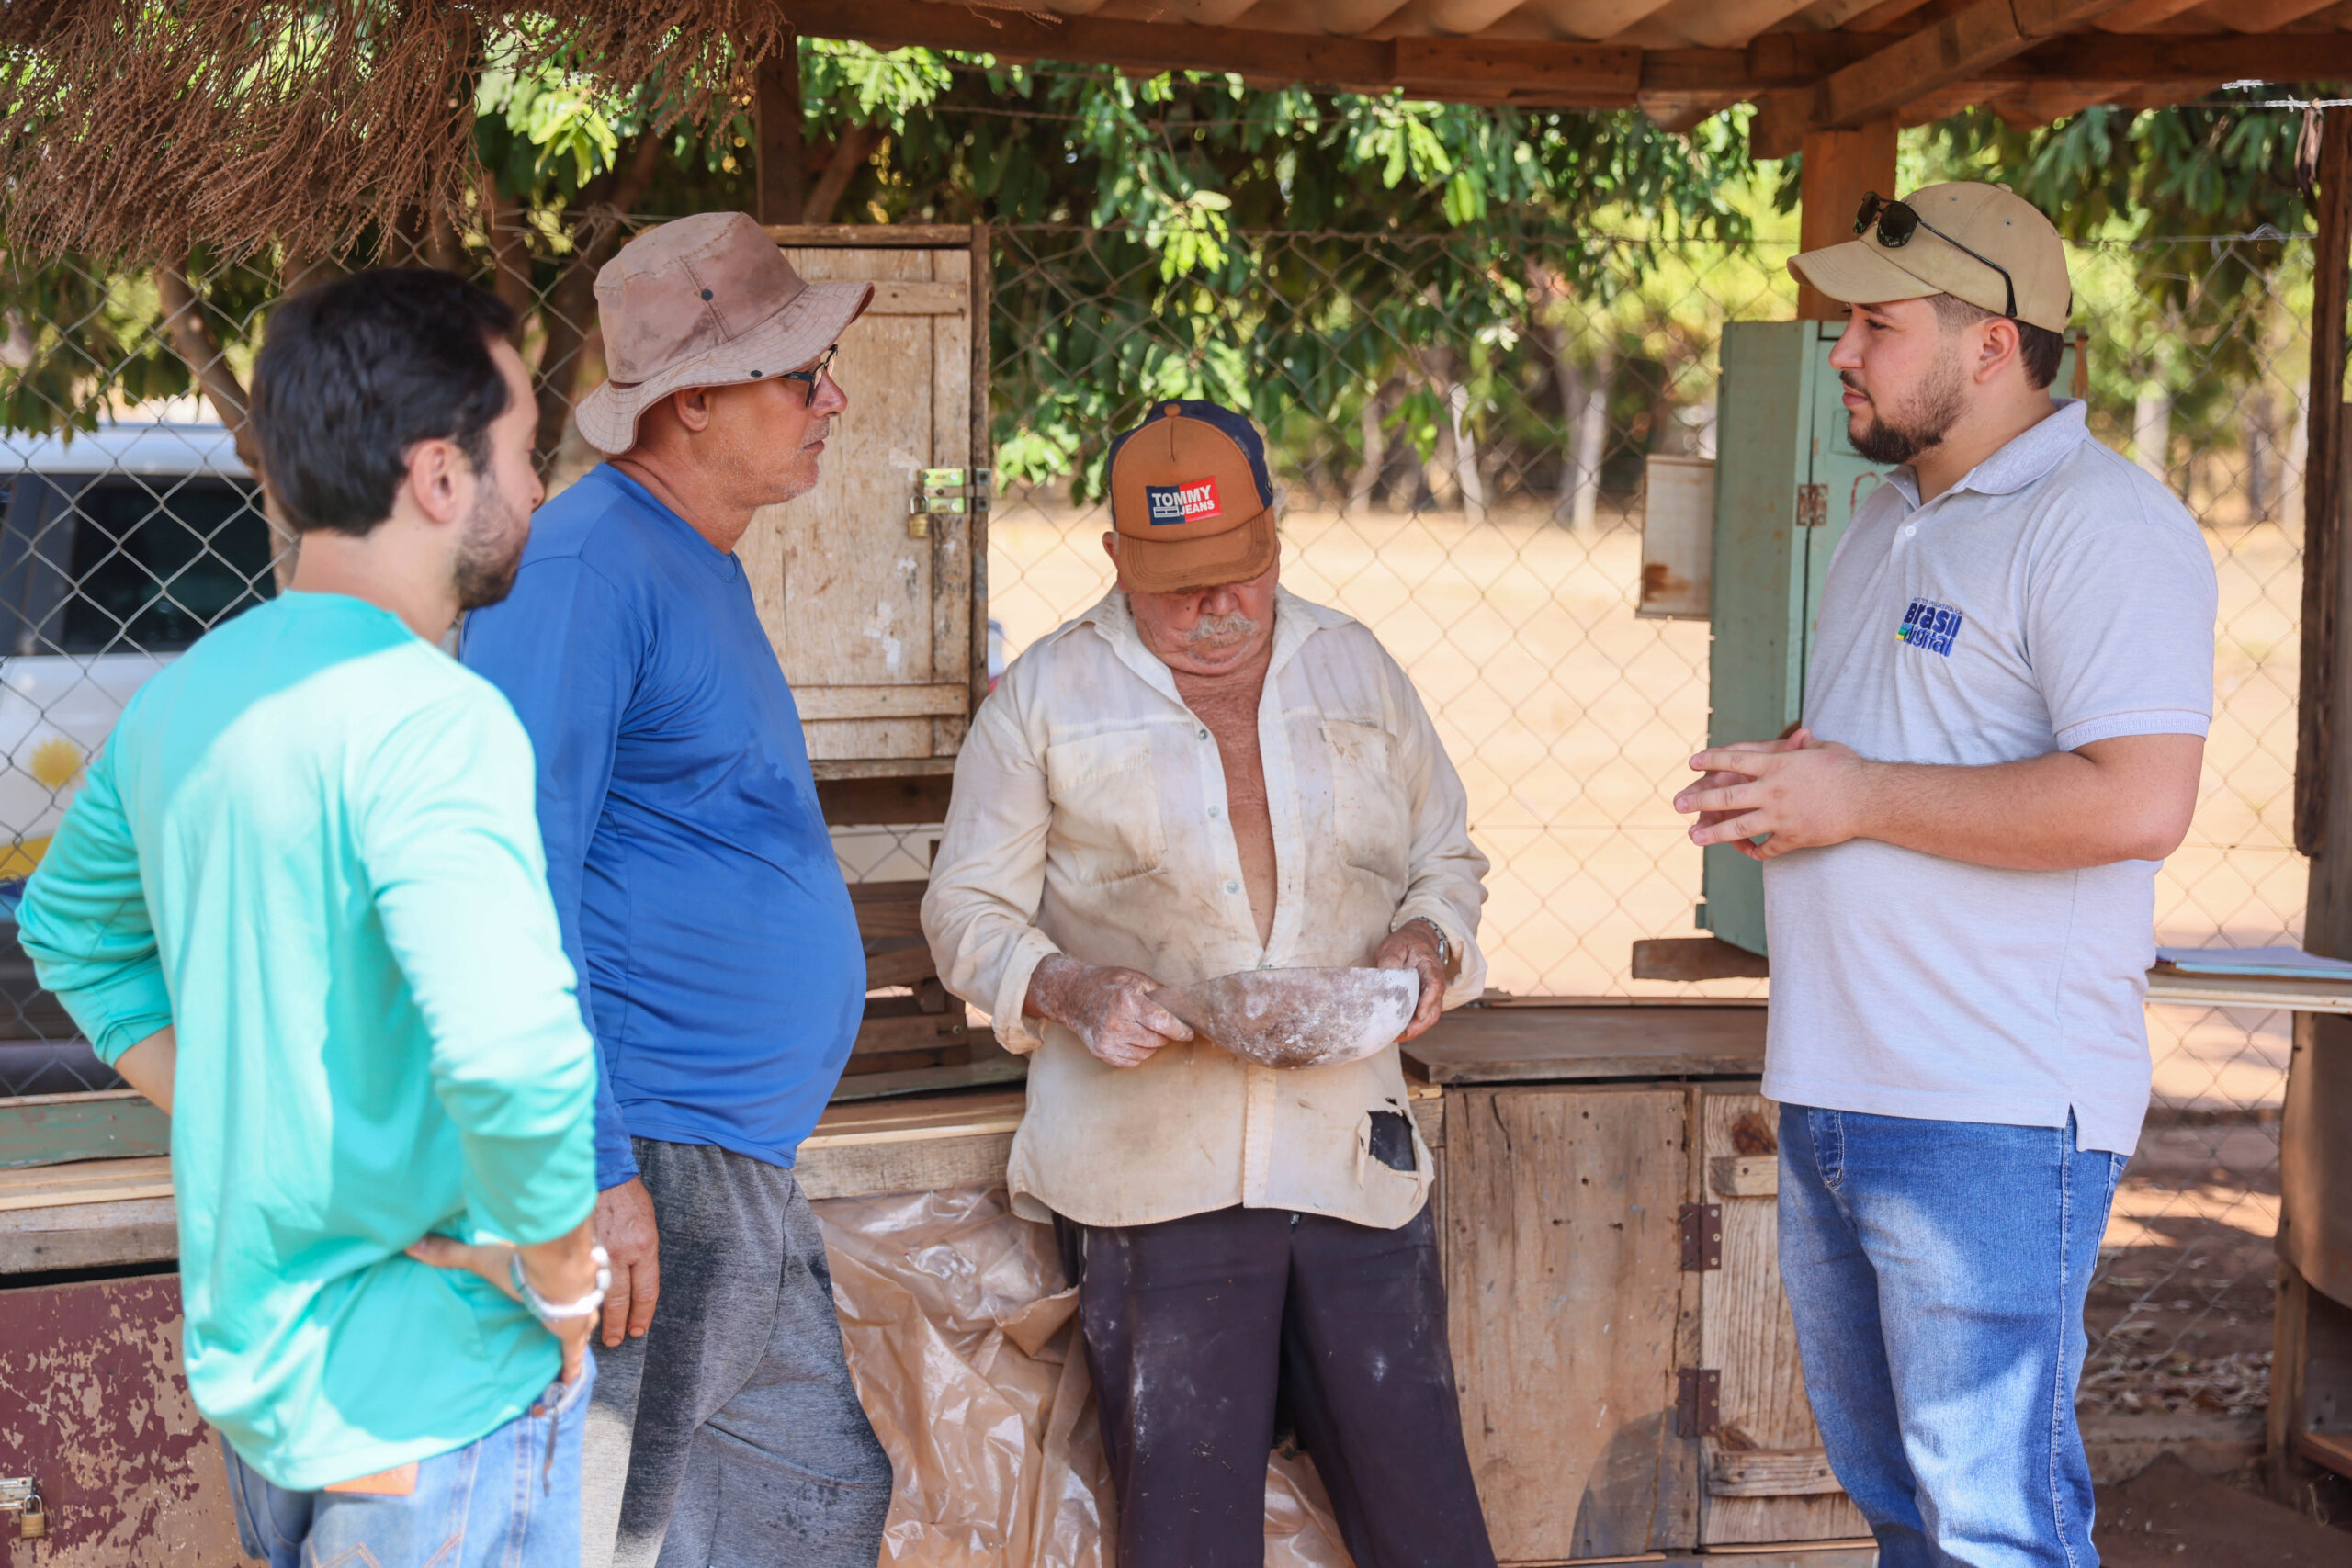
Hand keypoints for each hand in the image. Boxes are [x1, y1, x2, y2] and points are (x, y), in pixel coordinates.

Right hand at [408, 1215, 599, 1382]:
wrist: (559, 1276)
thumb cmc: (523, 1266)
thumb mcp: (483, 1258)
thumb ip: (450, 1253)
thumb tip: (412, 1243)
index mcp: (546, 1277)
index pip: (549, 1284)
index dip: (548, 1289)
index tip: (544, 1293)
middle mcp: (565, 1295)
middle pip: (568, 1306)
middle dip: (566, 1313)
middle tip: (557, 1321)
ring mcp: (573, 1317)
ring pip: (578, 1328)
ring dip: (574, 1335)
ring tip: (566, 1346)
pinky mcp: (573, 1337)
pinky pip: (572, 1358)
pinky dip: (569, 1369)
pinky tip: (567, 1381)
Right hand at [593, 1178, 659, 1348]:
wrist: (602, 1173)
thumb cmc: (627, 1197)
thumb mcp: (647, 1223)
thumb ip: (642, 1251)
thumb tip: (636, 1279)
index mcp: (645, 1246)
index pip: (647, 1290)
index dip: (643, 1313)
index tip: (639, 1328)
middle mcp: (623, 1253)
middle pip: (622, 1299)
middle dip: (621, 1323)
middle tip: (618, 1340)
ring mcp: (598, 1252)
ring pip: (599, 1293)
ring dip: (601, 1317)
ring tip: (600, 1335)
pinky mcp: (578, 1249)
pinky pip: (582, 1278)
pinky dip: (582, 1296)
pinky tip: (581, 1309)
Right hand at [1026, 954, 1192, 1067]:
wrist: (1073, 995)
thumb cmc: (1106, 984)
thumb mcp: (1133, 978)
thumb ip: (1158, 991)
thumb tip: (1183, 1004)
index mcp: (1126, 1002)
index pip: (1161, 1021)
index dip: (1179, 1029)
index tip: (1189, 1032)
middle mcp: (1116, 1023)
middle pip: (1156, 1040)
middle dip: (1165, 1035)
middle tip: (1162, 1025)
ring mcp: (1107, 1040)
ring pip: (1146, 1053)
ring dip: (1152, 1044)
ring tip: (1144, 1029)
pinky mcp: (1102, 1052)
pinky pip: (1132, 1061)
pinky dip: (1139, 1053)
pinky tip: (1133, 1038)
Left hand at [1372, 922, 1445, 1041]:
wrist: (1417, 940)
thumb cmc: (1405, 942)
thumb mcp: (1395, 945)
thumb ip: (1390, 959)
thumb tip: (1384, 977)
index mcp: (1431, 966)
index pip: (1434, 985)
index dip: (1428, 1001)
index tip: (1420, 1015)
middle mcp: (1437, 982)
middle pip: (1435, 1007)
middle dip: (1421, 1024)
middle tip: (1403, 1033)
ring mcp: (1433, 992)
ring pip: (1431, 1015)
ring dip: (1417, 1028)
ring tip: (1397, 1037)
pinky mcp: (1426, 999)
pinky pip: (1424, 1016)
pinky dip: (1413, 1026)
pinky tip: (1398, 1032)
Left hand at [1672, 729, 1876, 860]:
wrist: (1869, 798)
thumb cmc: (1848, 768)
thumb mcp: (1821, 749)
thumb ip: (1802, 746)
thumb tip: (1800, 734)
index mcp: (1777, 764)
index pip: (1734, 761)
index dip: (1711, 760)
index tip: (1693, 762)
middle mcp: (1772, 790)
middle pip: (1726, 796)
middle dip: (1698, 800)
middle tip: (1676, 804)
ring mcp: (1780, 816)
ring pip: (1738, 827)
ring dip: (1713, 833)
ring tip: (1693, 836)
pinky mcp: (1793, 837)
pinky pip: (1767, 848)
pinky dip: (1755, 850)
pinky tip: (1745, 851)